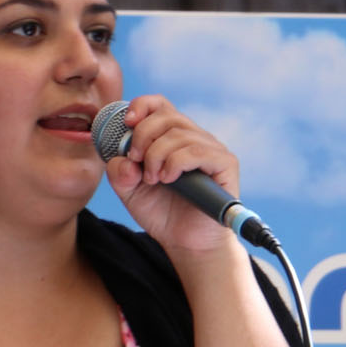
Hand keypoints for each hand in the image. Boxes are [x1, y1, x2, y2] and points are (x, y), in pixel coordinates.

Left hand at [101, 93, 240, 253]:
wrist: (186, 242)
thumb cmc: (162, 214)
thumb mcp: (129, 192)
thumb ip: (120, 173)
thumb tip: (125, 158)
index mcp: (172, 138)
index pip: (160, 104)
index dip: (142, 106)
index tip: (126, 123)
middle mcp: (194, 138)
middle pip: (167, 116)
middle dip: (143, 135)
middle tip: (135, 160)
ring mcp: (211, 149)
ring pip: (180, 134)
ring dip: (157, 155)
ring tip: (153, 179)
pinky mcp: (225, 164)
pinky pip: (198, 151)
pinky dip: (176, 163)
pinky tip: (168, 179)